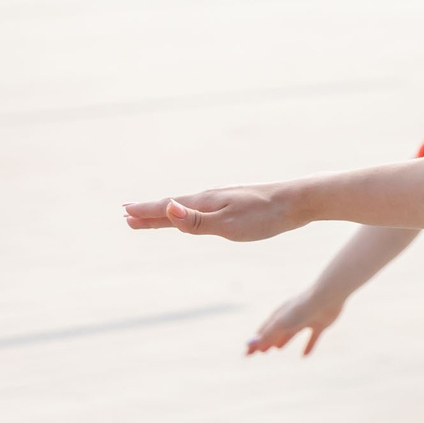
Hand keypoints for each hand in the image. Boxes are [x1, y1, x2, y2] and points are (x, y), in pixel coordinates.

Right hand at [122, 185, 305, 241]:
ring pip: (188, 207)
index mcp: (205, 202)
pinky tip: (194, 213)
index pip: (168, 208)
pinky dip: (189, 212)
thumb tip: (166, 208)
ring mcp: (224, 199)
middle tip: (127, 214)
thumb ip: (196, 221)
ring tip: (154, 214)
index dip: (146, 213)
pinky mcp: (236, 204)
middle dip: (150, 212)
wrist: (298, 201)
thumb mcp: (228, 224)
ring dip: (168, 211)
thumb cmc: (265, 216)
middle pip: (173, 206)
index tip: (125, 213)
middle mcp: (211, 198)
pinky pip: (203, 209)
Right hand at [249, 284, 345, 354]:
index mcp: (278, 315)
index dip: (254, 343)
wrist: (326, 298)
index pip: (262, 332)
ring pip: (291, 333)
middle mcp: (290, 317)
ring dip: (283, 340)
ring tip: (278, 348)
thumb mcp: (280, 325)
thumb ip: (266, 335)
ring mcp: (305, 320)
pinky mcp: (320, 324)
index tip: (247, 354)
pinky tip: (305, 356)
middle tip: (260, 352)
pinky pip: (312, 338)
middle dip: (267, 341)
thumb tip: (249, 345)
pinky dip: (308, 346)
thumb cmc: (300, 310)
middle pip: (275, 332)